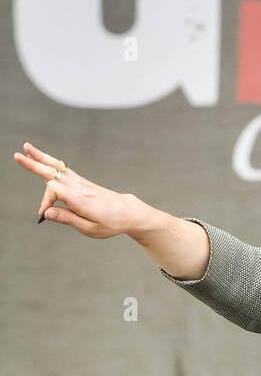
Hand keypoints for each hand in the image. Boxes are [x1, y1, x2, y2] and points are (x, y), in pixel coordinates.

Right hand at [13, 141, 133, 237]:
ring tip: (26, 147)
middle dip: (33, 164)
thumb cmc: (110, 223)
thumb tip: (47, 213)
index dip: (45, 202)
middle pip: (52, 171)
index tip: (44, 215)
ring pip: (57, 166)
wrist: (127, 212)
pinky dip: (51, 162)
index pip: (53, 191)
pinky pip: (63, 169)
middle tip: (16, 156)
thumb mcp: (89, 228)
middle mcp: (78, 186)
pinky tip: (43, 158)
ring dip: (40, 157)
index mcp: (79, 198)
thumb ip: (67, 219)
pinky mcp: (81, 182)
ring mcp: (80, 182)